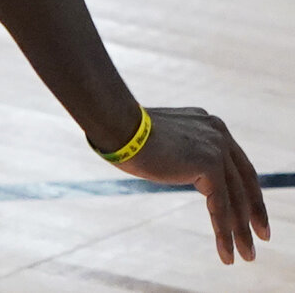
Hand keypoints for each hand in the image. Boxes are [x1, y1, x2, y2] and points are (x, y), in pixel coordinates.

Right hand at [108, 106, 270, 263]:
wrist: (118, 124)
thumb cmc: (127, 134)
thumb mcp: (165, 142)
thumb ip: (182, 152)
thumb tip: (177, 165)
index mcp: (211, 126)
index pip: (238, 165)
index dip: (247, 191)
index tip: (252, 212)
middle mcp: (219, 134)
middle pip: (244, 182)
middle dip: (254, 213)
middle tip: (261, 237)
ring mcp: (216, 148)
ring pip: (235, 199)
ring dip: (241, 231)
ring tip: (246, 255)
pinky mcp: (209, 164)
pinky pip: (221, 207)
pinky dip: (224, 233)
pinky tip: (227, 252)